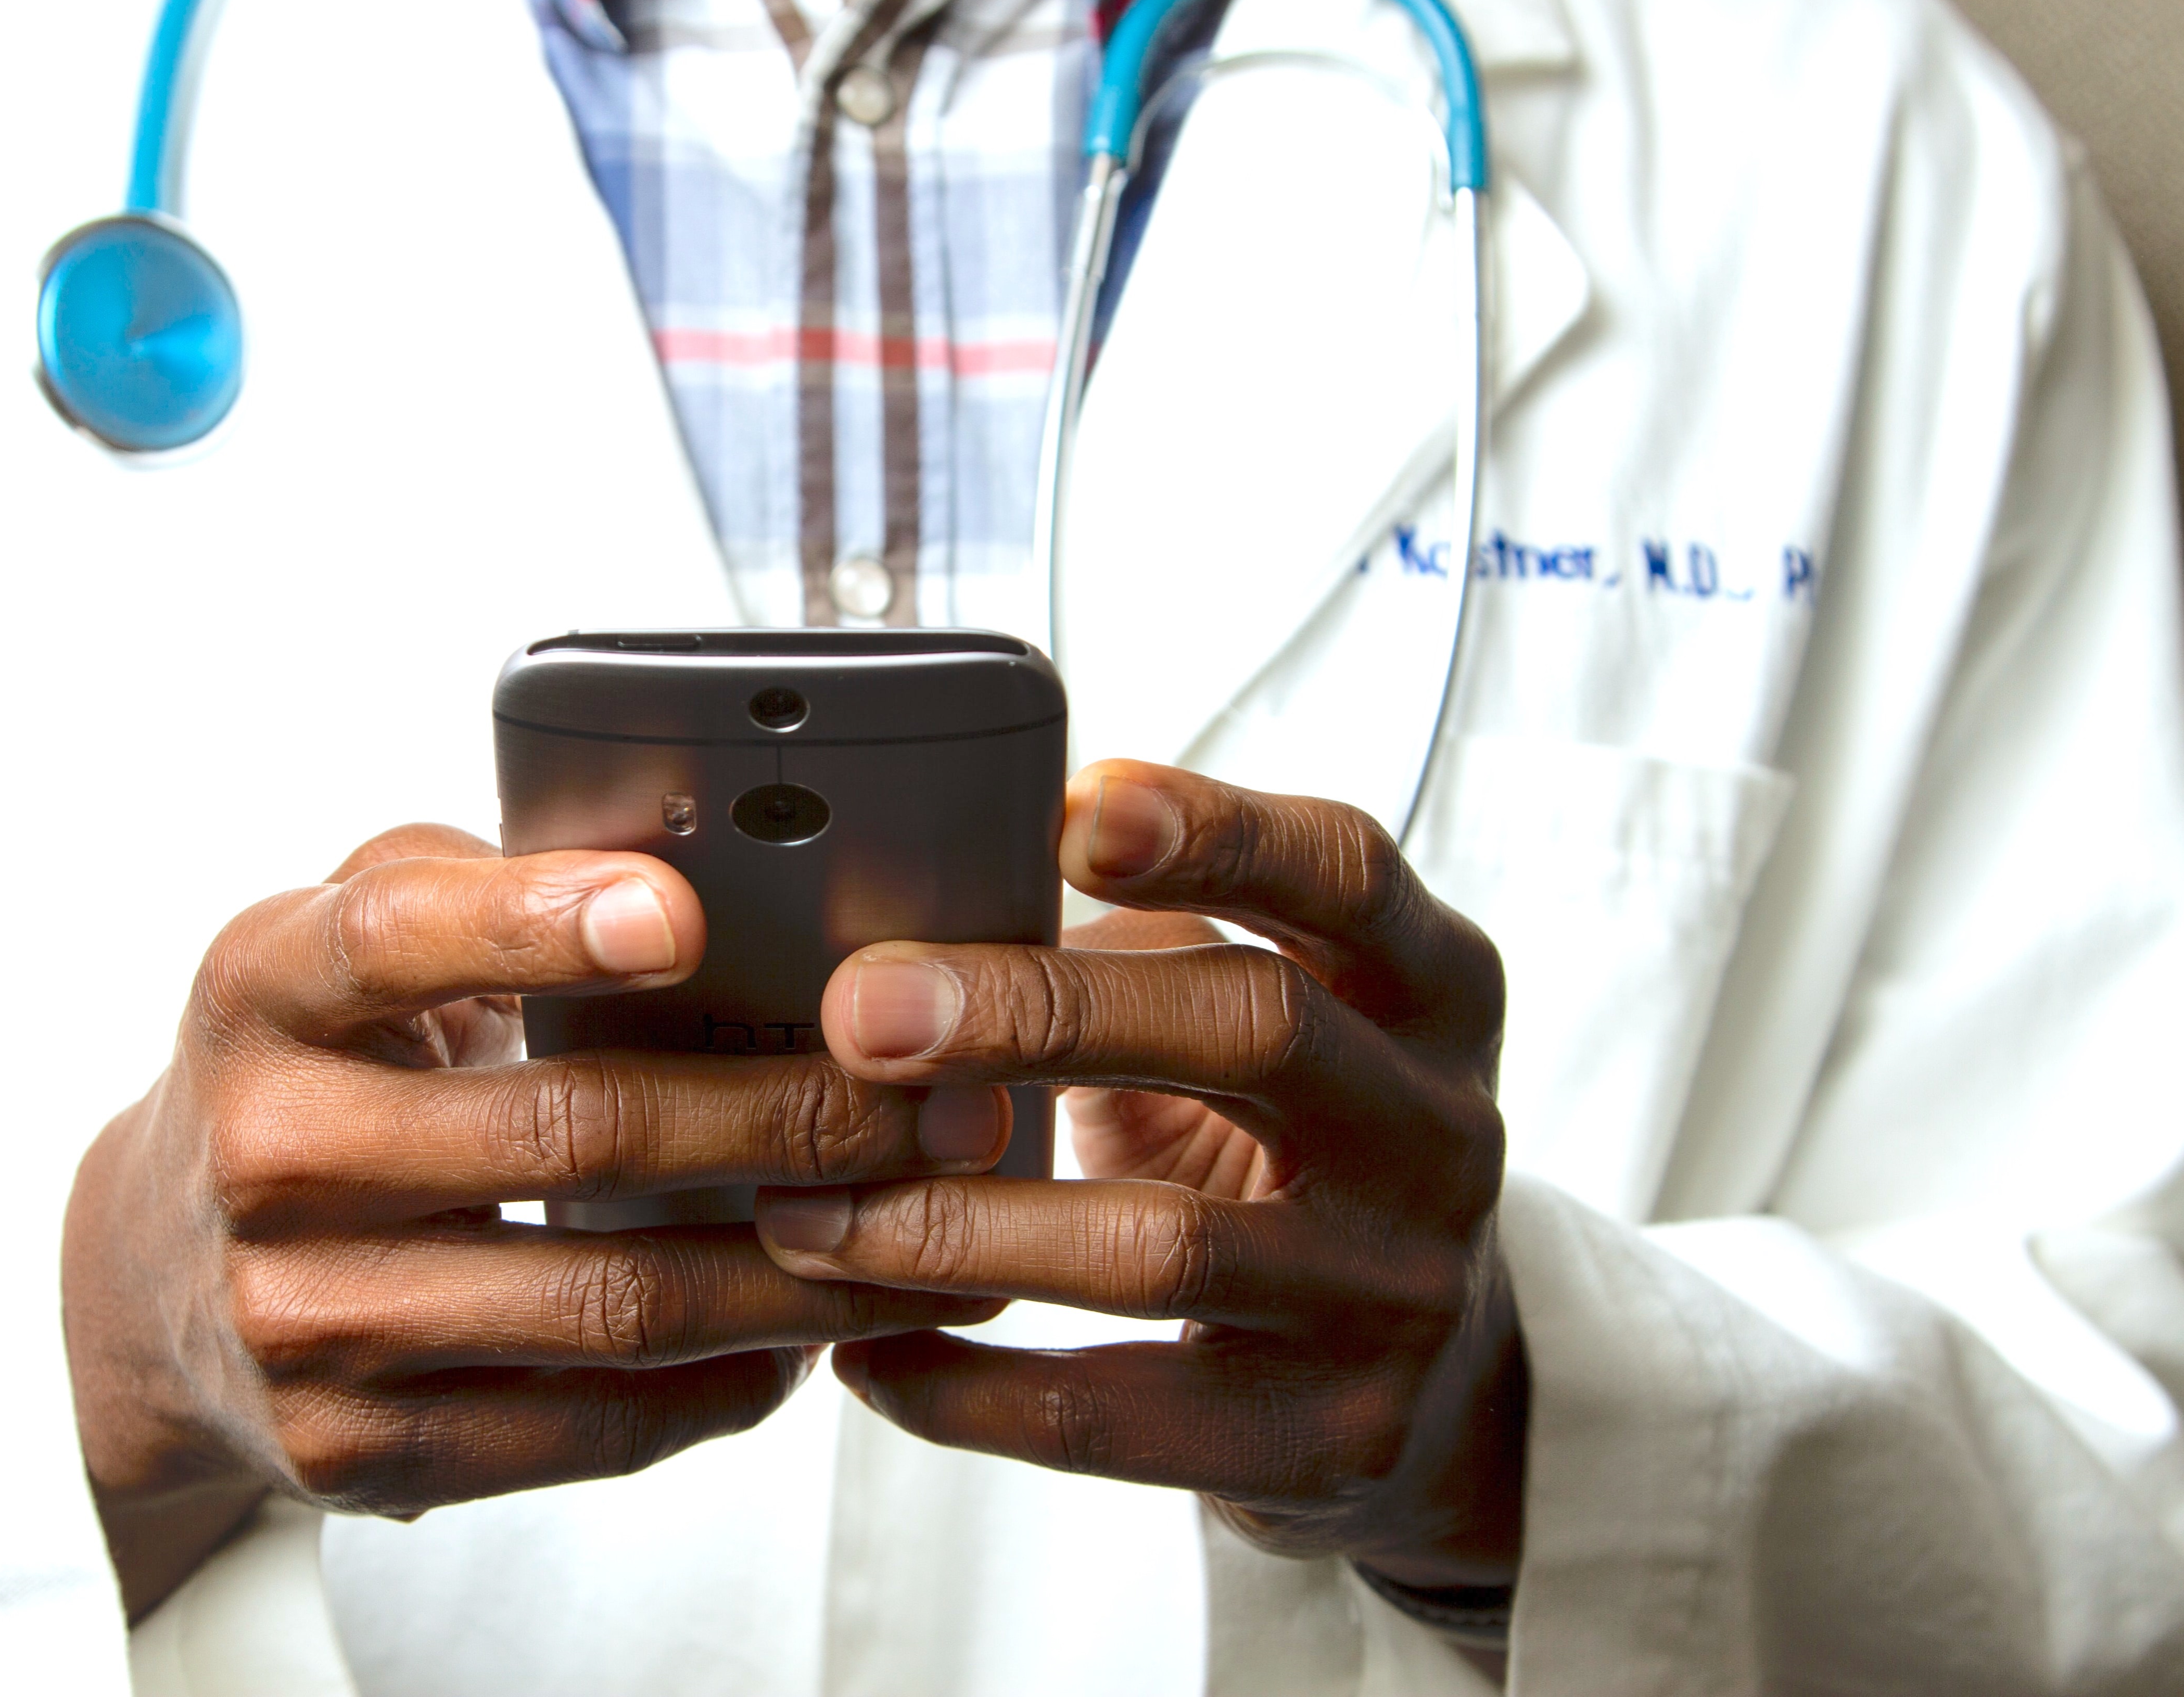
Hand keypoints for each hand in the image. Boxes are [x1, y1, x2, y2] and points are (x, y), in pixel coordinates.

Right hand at [62, 825, 1005, 1617]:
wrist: (149, 1280)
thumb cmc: (305, 1069)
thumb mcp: (335, 941)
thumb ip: (477, 884)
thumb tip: (691, 862)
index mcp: (263, 991)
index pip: (395, 938)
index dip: (539, 921)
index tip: (683, 911)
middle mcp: (269, 1156)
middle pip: (567, 1135)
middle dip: (788, 1116)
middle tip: (941, 1100)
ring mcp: (308, 1320)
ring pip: (609, 1303)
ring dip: (802, 1269)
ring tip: (933, 1229)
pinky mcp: (355, 1449)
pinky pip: (585, 1425)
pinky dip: (723, 1382)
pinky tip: (813, 1334)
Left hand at [750, 763, 1521, 1588]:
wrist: (1428, 1379)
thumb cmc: (1283, 1140)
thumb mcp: (1258, 1016)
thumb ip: (1138, 945)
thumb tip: (911, 900)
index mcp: (1428, 987)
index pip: (1345, 871)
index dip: (1216, 831)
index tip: (1068, 809)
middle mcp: (1440, 1130)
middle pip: (1256, 1027)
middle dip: (1040, 1009)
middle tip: (861, 1012)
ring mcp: (1398, 1293)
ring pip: (1163, 1245)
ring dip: (955, 1223)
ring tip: (807, 1209)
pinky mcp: (1332, 1439)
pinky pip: (1116, 1418)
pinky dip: (967, 1388)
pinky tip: (862, 1353)